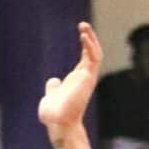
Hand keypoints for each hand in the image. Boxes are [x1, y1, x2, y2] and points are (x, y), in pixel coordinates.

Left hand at [38, 23, 101, 137]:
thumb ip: (53, 88)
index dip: (86, 45)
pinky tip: (83, 36)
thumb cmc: (55, 113)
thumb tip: (53, 81)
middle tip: (83, 25)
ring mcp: (87, 77)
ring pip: (96, 53)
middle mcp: (84, 77)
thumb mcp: (51, 96)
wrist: (58, 122)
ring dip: (91, 39)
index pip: (86, 58)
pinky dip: (90, 46)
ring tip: (83, 27)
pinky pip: (94, 58)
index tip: (81, 32)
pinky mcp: (88, 78)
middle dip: (90, 38)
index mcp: (77, 79)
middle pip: (93, 53)